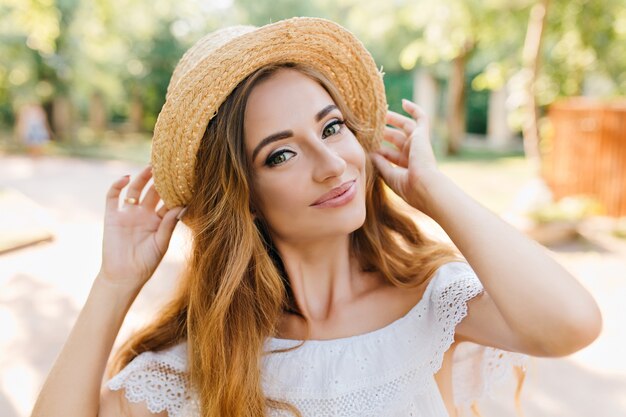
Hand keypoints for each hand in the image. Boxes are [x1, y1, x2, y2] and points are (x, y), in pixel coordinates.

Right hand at [98, 165, 184, 289]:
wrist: (123, 276)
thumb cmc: (146, 263)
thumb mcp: (161, 244)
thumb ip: (169, 225)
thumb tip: (182, 206)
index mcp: (158, 221)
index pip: (168, 201)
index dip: (175, 191)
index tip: (184, 178)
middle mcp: (144, 214)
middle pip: (153, 192)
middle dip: (159, 179)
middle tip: (168, 165)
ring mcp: (128, 214)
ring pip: (135, 190)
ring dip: (142, 178)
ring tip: (151, 166)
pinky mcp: (112, 216)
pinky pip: (113, 196)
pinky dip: (117, 185)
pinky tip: (126, 178)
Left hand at [370, 99, 442, 213]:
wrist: (424, 185)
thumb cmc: (407, 185)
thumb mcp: (389, 175)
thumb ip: (380, 163)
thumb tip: (371, 153)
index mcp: (406, 166)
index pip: (389, 153)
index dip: (378, 148)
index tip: (365, 142)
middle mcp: (413, 154)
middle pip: (396, 138)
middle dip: (383, 131)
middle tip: (371, 124)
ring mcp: (419, 144)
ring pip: (405, 126)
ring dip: (393, 118)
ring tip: (380, 111)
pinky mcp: (423, 135)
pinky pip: (421, 117)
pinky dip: (414, 109)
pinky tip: (403, 102)